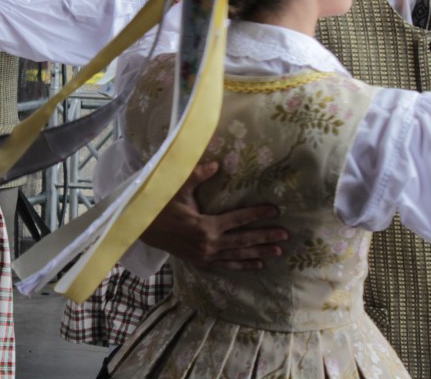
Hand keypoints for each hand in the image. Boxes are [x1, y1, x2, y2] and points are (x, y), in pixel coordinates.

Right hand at [141, 161, 286, 269]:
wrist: (144, 231)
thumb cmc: (162, 207)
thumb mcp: (178, 189)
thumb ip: (198, 176)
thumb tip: (217, 164)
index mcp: (205, 226)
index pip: (238, 219)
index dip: (257, 214)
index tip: (275, 210)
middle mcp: (209, 244)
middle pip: (243, 240)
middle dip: (266, 237)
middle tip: (285, 235)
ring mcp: (206, 255)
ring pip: (238, 255)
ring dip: (259, 253)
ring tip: (278, 251)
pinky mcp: (203, 262)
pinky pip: (227, 265)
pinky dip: (243, 265)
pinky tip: (258, 265)